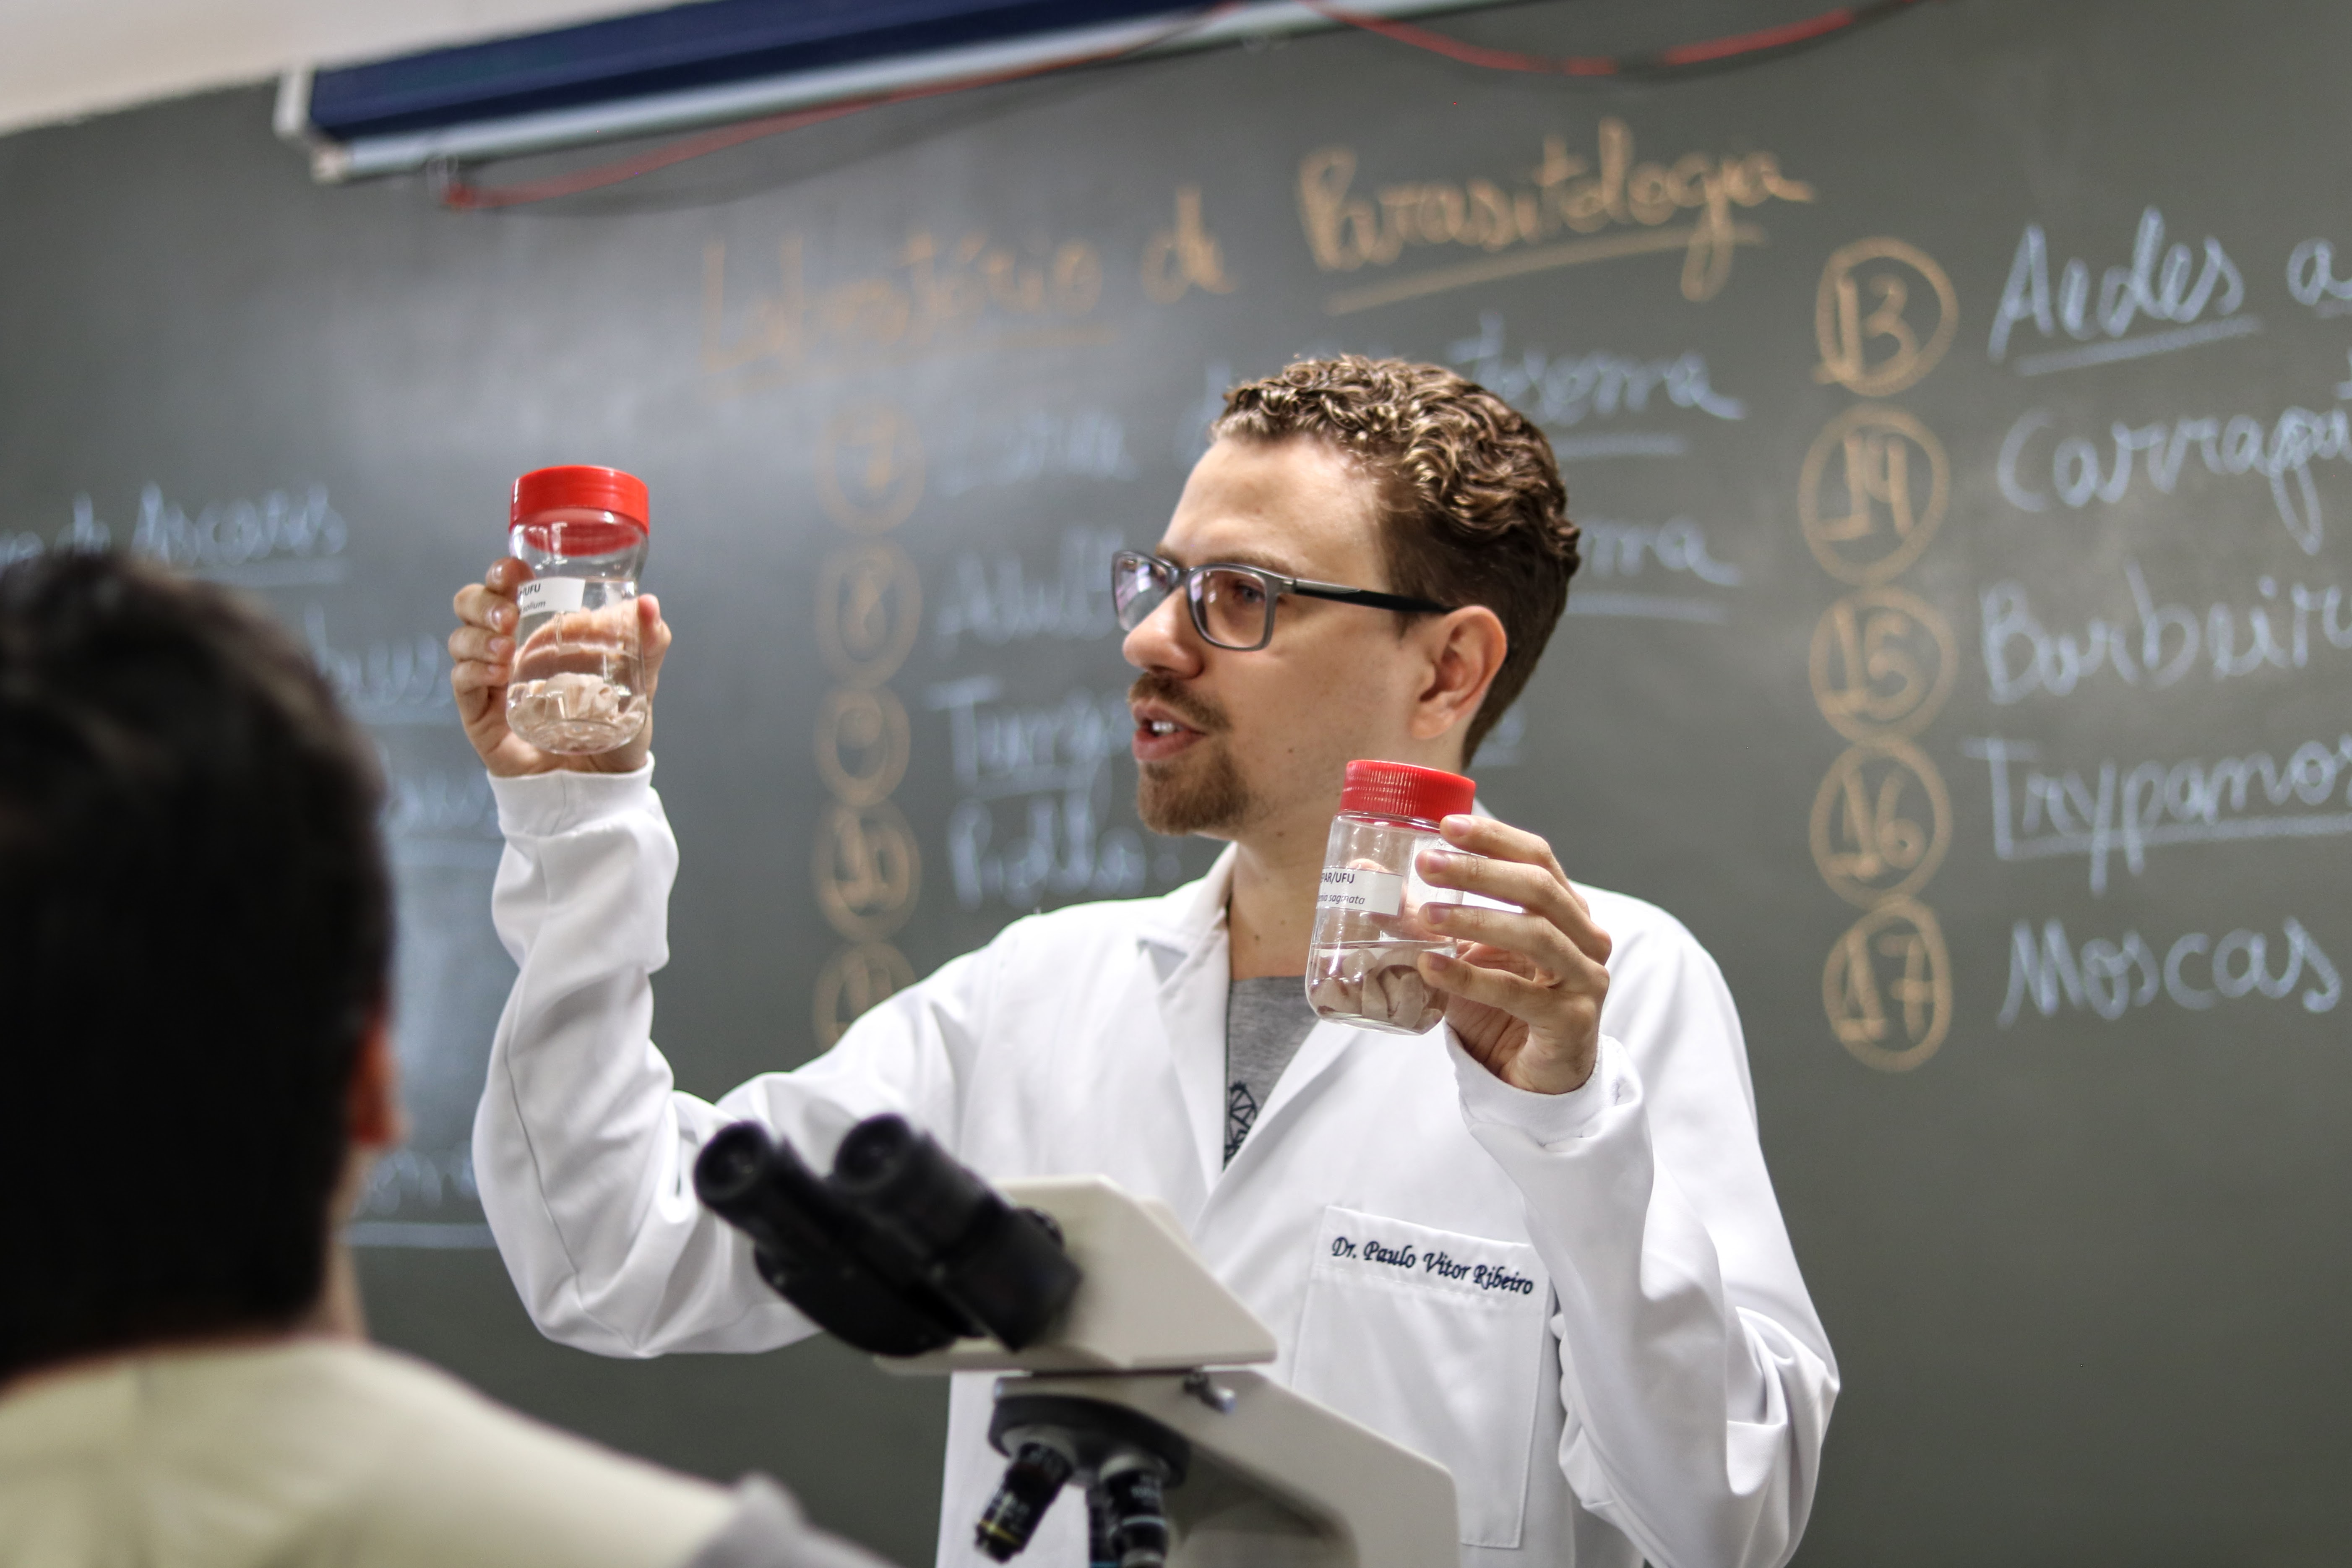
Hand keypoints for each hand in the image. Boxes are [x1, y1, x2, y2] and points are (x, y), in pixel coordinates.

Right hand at [448, 557, 671, 777]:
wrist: (600, 785)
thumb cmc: (613, 730)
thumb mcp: (640, 685)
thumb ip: (649, 644)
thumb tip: (649, 603)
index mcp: (539, 633)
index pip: (506, 590)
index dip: (501, 574)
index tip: (514, 569)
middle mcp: (508, 650)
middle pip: (470, 606)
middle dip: (482, 601)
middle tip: (509, 614)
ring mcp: (489, 681)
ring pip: (460, 640)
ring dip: (478, 636)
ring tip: (507, 649)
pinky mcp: (479, 714)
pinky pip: (461, 682)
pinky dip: (473, 670)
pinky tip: (497, 672)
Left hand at [1412, 816, 1610, 1094]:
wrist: (1532, 1076)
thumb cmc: (1502, 1005)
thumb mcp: (1463, 953)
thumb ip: (1424, 917)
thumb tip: (1365, 875)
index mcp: (1566, 910)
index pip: (1537, 857)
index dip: (1494, 837)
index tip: (1446, 825)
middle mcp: (1585, 938)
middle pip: (1538, 888)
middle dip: (1479, 870)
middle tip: (1427, 864)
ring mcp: (1584, 979)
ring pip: (1535, 935)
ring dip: (1476, 919)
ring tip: (1426, 916)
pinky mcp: (1571, 1022)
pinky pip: (1519, 993)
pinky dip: (1471, 977)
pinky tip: (1431, 967)